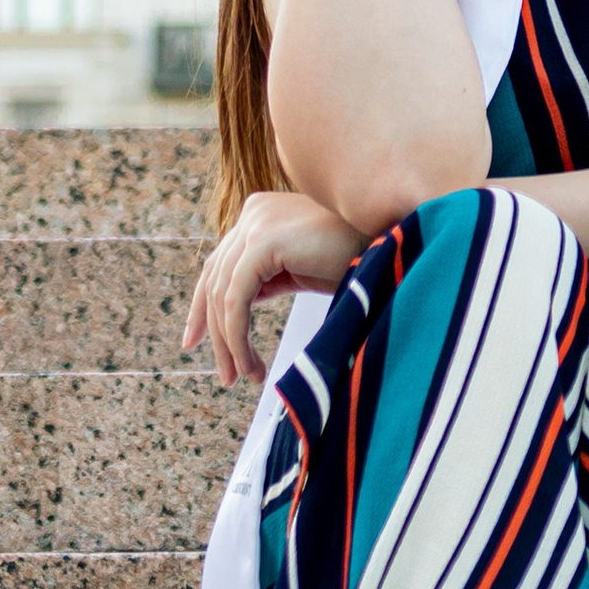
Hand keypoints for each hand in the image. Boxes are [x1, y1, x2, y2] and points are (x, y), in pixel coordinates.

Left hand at [182, 188, 366, 385]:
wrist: (393, 248)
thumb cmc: (356, 259)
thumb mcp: (300, 270)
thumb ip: (265, 278)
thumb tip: (233, 310)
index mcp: (261, 214)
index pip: (219, 264)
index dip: (202, 307)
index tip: (194, 342)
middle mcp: (254, 212)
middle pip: (215, 279)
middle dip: (216, 332)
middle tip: (226, 376)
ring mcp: (256, 223)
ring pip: (222, 294)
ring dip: (230, 344)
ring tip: (245, 377)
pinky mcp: (264, 241)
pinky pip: (236, 300)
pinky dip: (238, 337)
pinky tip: (251, 364)